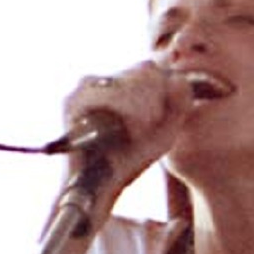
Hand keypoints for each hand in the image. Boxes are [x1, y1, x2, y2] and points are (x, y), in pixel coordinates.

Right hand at [61, 61, 194, 215]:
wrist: (103, 184)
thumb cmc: (134, 156)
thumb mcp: (167, 130)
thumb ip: (180, 103)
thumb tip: (179, 78)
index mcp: (124, 81)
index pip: (156, 69)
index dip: (167, 93)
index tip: (162, 120)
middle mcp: (104, 79)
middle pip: (146, 70)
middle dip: (157, 99)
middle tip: (149, 127)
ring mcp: (86, 87)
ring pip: (132, 78)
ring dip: (144, 107)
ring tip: (139, 131)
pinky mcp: (73, 101)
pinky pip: (109, 93)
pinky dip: (126, 111)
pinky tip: (130, 130)